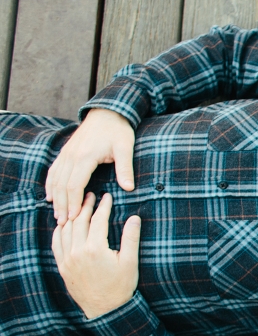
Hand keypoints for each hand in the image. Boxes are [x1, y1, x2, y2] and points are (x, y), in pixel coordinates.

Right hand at [46, 108, 135, 224]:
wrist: (107, 112)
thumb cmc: (118, 131)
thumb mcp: (125, 148)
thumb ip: (125, 168)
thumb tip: (129, 188)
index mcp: (85, 157)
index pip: (74, 185)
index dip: (73, 203)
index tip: (73, 218)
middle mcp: (71, 156)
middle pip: (62, 185)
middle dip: (62, 205)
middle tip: (63, 223)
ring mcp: (66, 153)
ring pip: (55, 179)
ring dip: (55, 197)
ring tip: (57, 215)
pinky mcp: (66, 152)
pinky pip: (54, 171)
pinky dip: (50, 185)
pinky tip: (50, 196)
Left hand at [52, 192, 141, 318]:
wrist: (106, 309)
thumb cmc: (121, 286)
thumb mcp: (130, 262)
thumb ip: (131, 238)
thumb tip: (135, 218)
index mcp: (95, 248)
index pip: (98, 220)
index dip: (103, 206)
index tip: (107, 196)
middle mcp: (78, 251)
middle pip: (79, 221)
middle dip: (85, 206)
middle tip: (91, 195)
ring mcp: (67, 259)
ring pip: (65, 230)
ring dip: (71, 216)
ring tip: (78, 206)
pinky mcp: (62, 266)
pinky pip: (56, 244)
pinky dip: (58, 231)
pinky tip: (63, 225)